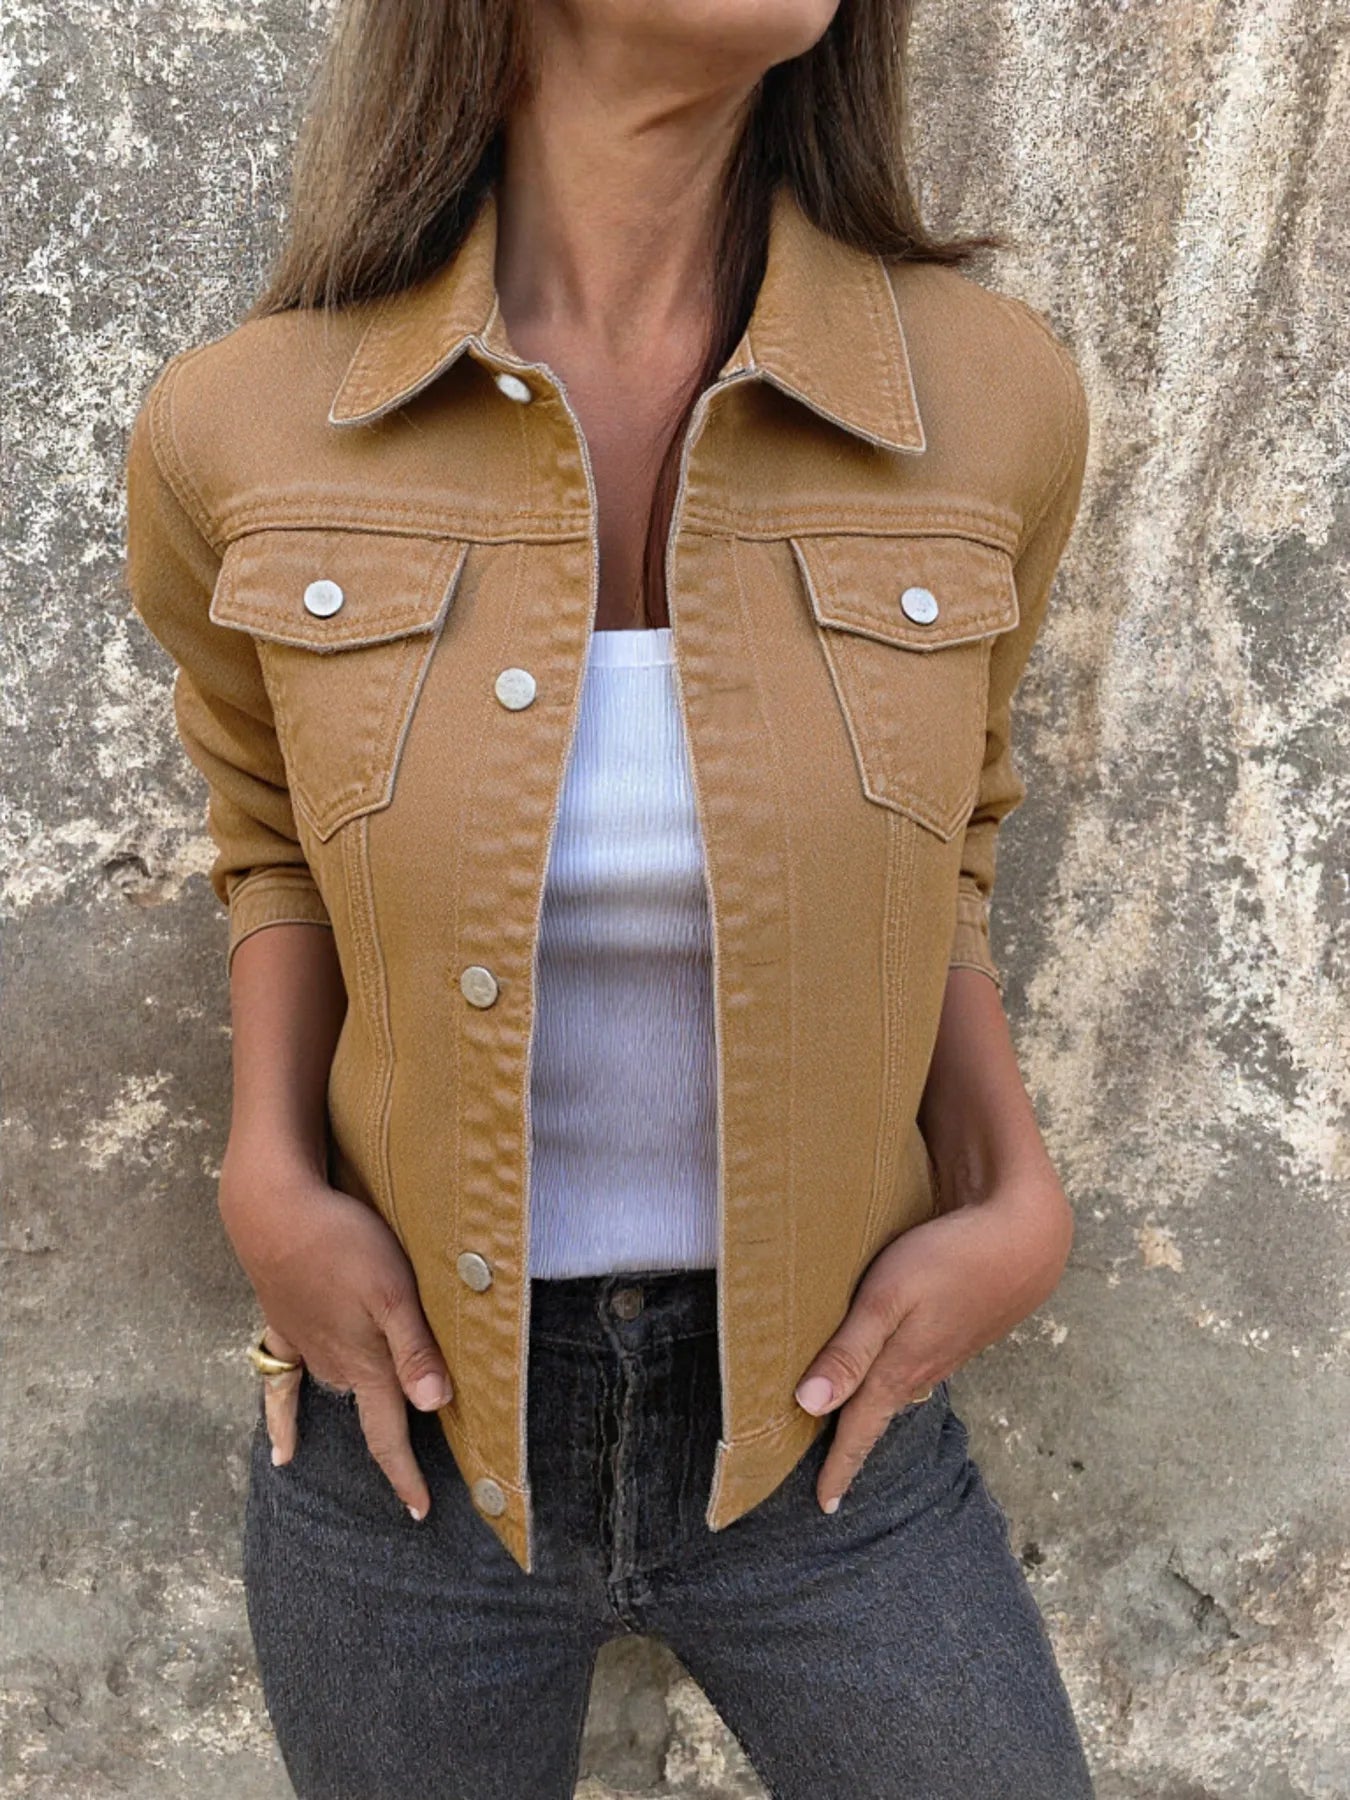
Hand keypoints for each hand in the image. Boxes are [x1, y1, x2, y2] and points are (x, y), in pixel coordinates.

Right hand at [220, 1141, 454, 1521]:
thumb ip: (414, 1348)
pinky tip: (282, 1448)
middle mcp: (333, 1364)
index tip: (420, 1511)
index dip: (405, 1474)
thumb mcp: (394, 1291)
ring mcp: (304, 1346)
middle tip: (413, 1477)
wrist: (273, 1211)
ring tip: (373, 1446)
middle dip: (390, 1444)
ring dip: (354, 1417)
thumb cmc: (342, 1244)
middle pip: (367, 1413)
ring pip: (334, 1393)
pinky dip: (284, 1416)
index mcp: (364, 1362)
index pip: (388, 1432)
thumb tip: (435, 1406)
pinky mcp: (282, 1324)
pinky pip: (282, 1380)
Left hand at [793, 1172, 1073, 1512]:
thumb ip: (849, 1349)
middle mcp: (922, 1370)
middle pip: (877, 1413)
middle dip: (853, 1444)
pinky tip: (893, 1362)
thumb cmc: (949, 1260)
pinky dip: (896, 1374)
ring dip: (874, 1408)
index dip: (839, 1468)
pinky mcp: (958, 1330)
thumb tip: (808, 1404)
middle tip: (830, 1472)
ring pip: (898, 1389)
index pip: (859, 1430)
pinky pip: (918, 1365)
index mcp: (899, 1370)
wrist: (1024, 1239)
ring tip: (852, 1418)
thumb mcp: (887, 1298)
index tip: (824, 1505)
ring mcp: (945, 1352)